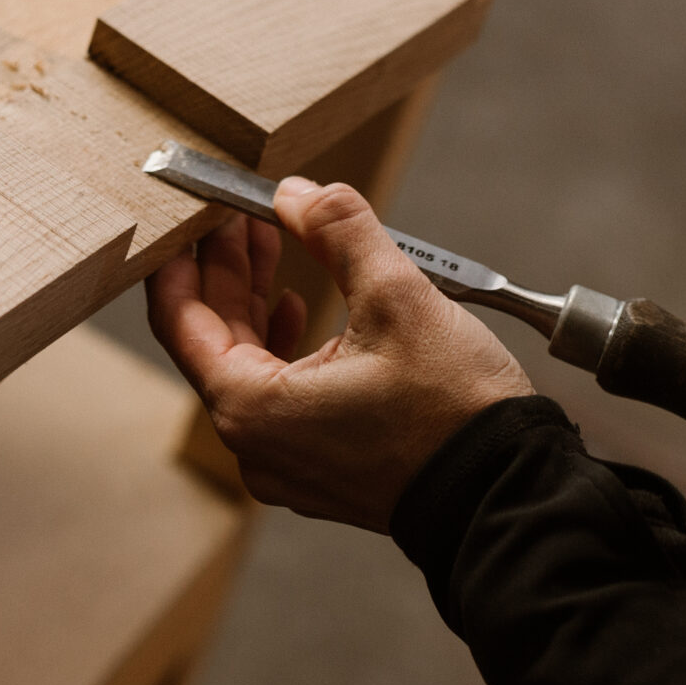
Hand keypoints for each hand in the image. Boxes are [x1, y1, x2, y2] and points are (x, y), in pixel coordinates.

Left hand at [147, 177, 532, 531]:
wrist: (505, 491)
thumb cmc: (453, 409)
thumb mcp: (397, 296)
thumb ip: (338, 231)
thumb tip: (298, 193)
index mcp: (252, 408)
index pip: (179, 322)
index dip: (182, 259)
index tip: (191, 213)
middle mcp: (255, 444)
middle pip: (212, 341)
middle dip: (227, 271)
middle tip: (241, 214)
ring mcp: (285, 463)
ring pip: (245, 367)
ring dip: (254, 303)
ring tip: (272, 243)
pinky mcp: (318, 470)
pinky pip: (276, 397)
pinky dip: (279, 345)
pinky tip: (296, 307)